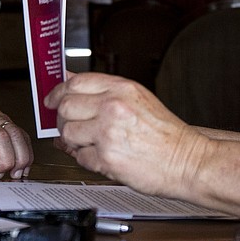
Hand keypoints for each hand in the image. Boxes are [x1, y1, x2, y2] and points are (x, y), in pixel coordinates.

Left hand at [44, 72, 203, 197]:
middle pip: (65, 107)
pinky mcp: (107, 159)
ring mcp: (108, 133)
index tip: (52, 100)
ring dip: (75, 142)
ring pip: (68, 134)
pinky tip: (104, 157)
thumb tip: (70, 80)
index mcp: (121, 88)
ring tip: (92, 144)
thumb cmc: (165, 134)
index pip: (75, 82)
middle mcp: (113, 107)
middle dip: (63, 119)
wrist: (187, 160)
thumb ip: (103, 90)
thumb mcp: (137, 98)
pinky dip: (88, 160)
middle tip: (71, 126)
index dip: (58, 92)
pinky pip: (80, 158)